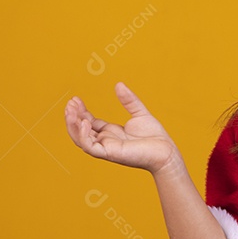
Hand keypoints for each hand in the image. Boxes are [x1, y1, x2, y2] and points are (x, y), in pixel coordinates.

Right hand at [64, 82, 180, 174]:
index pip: (88, 122)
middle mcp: (106, 141)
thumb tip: (119, 84)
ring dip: (73, 125)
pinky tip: (86, 122)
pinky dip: (84, 135)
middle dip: (72, 117)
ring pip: (81, 139)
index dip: (80, 111)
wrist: (166, 152)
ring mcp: (107, 148)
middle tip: (70, 103)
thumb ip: (128, 100)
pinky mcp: (110, 154)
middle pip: (81, 130)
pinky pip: (90, 147)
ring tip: (71, 110)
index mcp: (110, 133)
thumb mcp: (139, 113)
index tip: (75, 99)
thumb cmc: (155, 137)